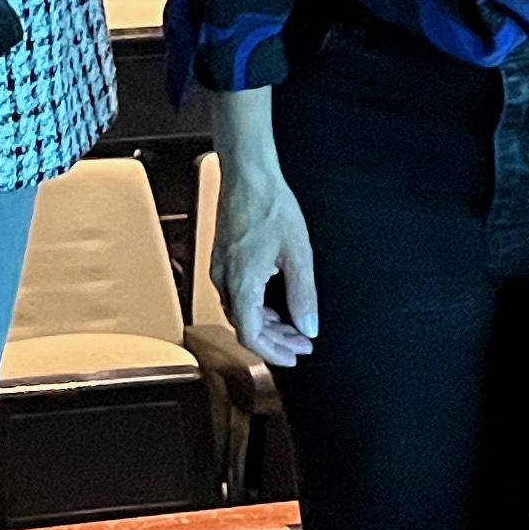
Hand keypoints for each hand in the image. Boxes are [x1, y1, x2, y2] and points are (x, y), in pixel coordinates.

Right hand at [205, 110, 319, 366]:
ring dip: (267, 323)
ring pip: (240, 311)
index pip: (251, 336)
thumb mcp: (298, 254)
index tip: (295, 356)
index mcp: (241, 283)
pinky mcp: (222, 257)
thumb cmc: (270, 206)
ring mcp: (220, 268)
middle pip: (245, 326)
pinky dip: (256, 305)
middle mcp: (224, 279)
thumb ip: (303, 296)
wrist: (247, 173)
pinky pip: (236, 294)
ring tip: (294, 323)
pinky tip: (276, 300)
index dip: (274, 352)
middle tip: (303, 341)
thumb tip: (308, 327)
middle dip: (275, 339)